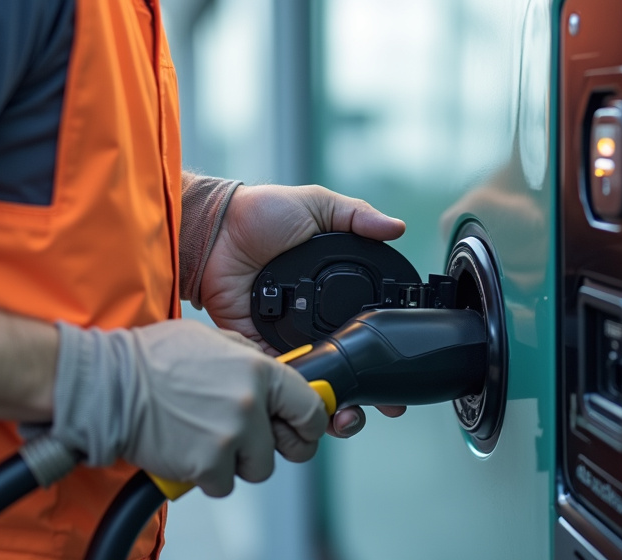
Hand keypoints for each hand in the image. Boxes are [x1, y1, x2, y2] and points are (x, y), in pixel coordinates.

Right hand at [50, 319, 327, 496]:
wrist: (109, 384)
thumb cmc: (153, 358)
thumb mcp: (212, 339)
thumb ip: (248, 356)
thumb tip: (272, 371)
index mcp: (258, 371)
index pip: (309, 407)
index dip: (309, 423)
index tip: (302, 428)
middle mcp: (250, 404)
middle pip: (285, 447)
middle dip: (269, 447)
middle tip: (247, 442)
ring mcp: (230, 436)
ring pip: (255, 469)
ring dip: (235, 461)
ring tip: (205, 438)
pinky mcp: (206, 464)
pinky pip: (222, 484)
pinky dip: (207, 476)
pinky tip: (188, 450)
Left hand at [199, 184, 407, 435]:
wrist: (215, 230)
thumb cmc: (259, 213)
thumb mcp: (316, 205)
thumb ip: (357, 216)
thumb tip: (397, 228)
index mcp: (334, 292)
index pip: (368, 329)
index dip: (387, 353)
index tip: (406, 373)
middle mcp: (316, 320)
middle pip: (349, 365)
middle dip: (368, 393)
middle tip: (383, 408)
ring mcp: (290, 338)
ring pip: (319, 380)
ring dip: (335, 404)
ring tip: (349, 417)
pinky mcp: (261, 349)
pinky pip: (283, 378)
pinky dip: (297, 394)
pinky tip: (313, 404)